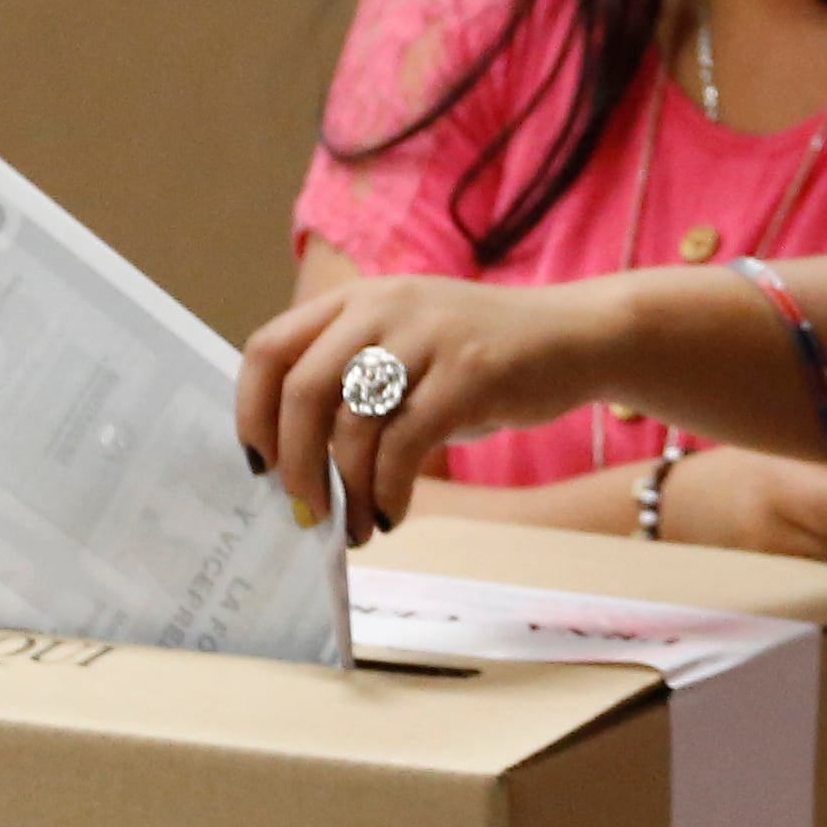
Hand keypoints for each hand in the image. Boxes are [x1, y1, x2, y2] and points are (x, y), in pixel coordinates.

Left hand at [235, 272, 615, 537]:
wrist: (575, 337)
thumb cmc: (476, 361)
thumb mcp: (403, 350)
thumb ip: (349, 384)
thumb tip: (292, 466)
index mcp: (354, 301)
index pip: (269, 349)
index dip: (251, 412)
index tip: (260, 465)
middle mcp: (382, 307)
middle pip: (302, 391)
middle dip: (295, 464)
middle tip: (304, 511)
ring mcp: (427, 336)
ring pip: (353, 424)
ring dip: (347, 491)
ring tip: (355, 525)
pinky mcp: (470, 373)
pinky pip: (406, 445)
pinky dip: (389, 491)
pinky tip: (391, 515)